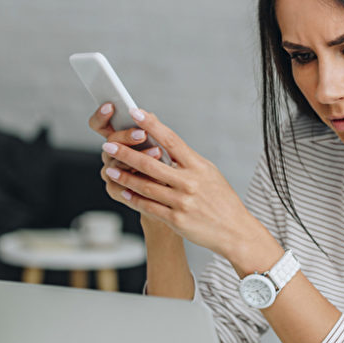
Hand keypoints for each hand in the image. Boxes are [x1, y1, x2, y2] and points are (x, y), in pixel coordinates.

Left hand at [97, 108, 269, 258]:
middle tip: (109, 144)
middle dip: (127, 153)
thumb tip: (165, 140)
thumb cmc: (221, 199)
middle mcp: (190, 182)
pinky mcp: (176, 219)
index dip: (152, 125)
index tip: (135, 112)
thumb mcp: (209, 173)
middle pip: (151, 164)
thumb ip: (187, 159)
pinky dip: (134, 198)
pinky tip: (123, 191)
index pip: (171, 140)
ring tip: (111, 169)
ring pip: (146, 186)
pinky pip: (149, 207)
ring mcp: (182, 202)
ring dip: (125, 177)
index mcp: (198, 166)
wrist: (234, 230)